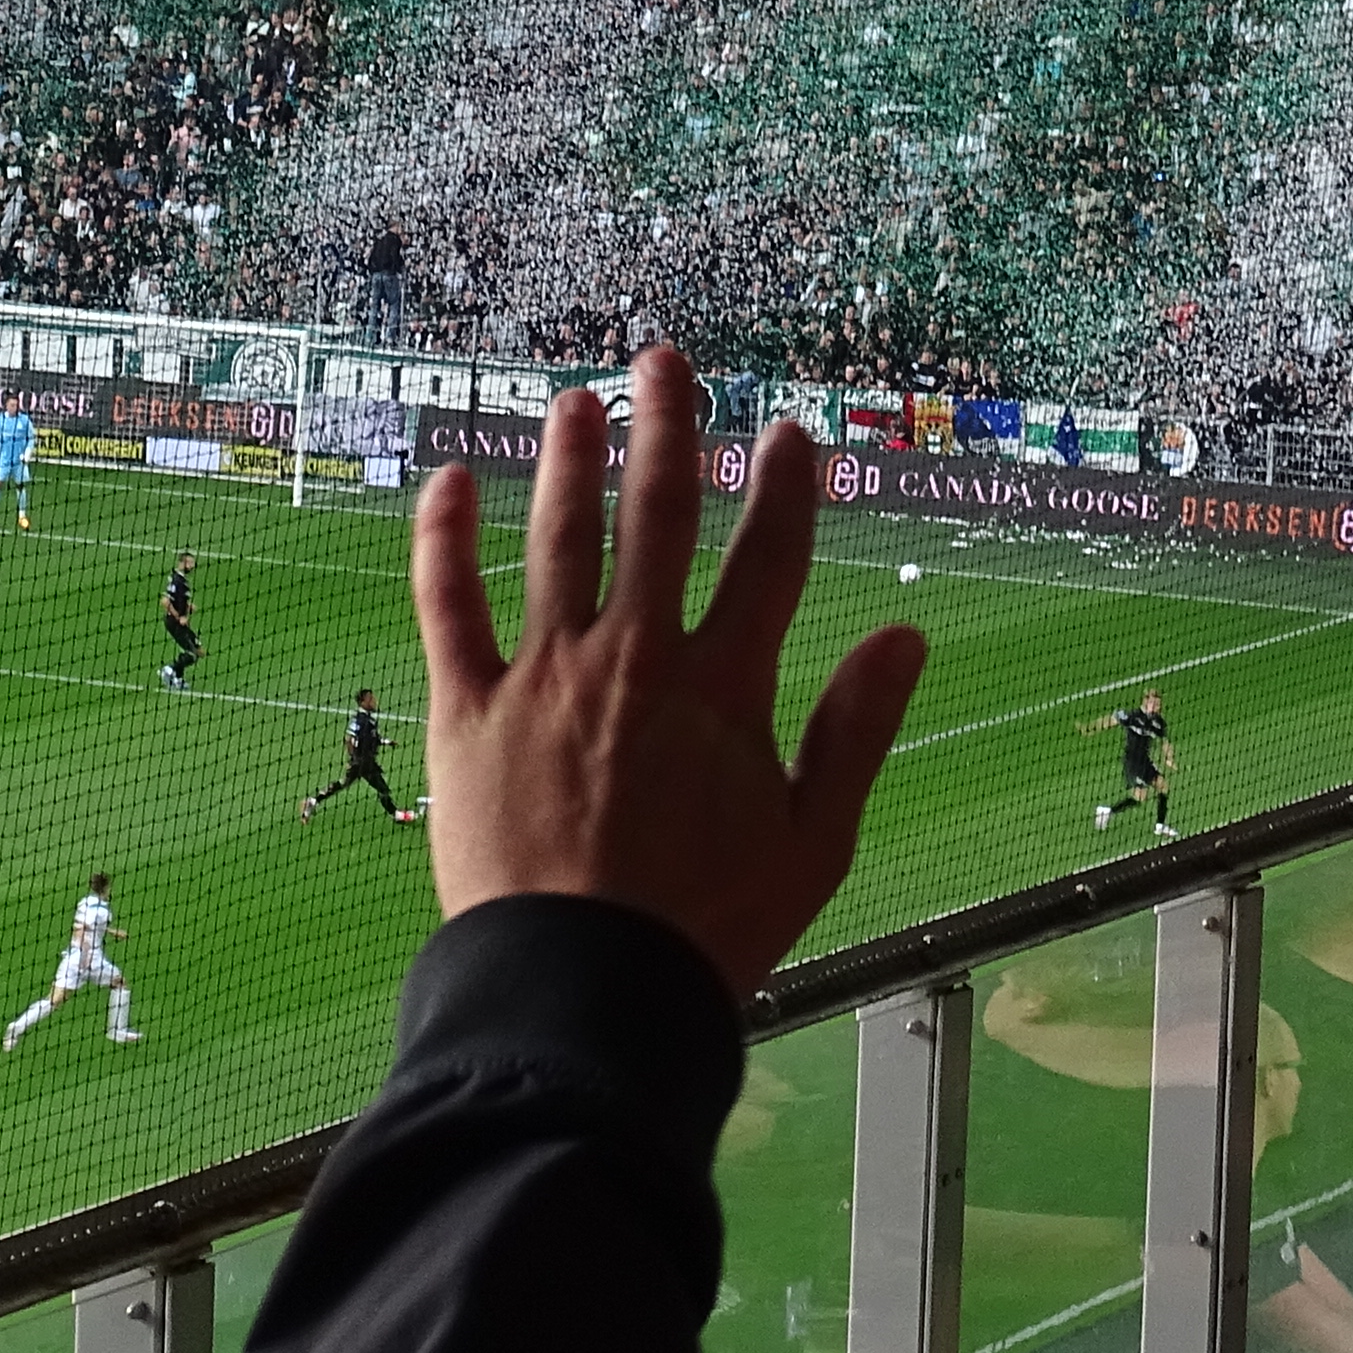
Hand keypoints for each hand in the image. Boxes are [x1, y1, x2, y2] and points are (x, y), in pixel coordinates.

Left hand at [409, 345, 925, 1001]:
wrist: (583, 988)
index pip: (766, 562)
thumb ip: (855, 731)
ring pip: (558, 539)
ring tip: (576, 402)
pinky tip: (450, 482)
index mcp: (722, 687)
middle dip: (665, 432)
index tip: (789, 436)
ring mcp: (545, 676)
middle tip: (663, 365)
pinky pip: (448, 604)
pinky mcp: (467, 709)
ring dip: (569, 461)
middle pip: (656, 518)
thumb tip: (907, 638)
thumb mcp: (813, 842)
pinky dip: (444, 539)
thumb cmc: (705, 929)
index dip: (783, 492)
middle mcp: (634, 657)